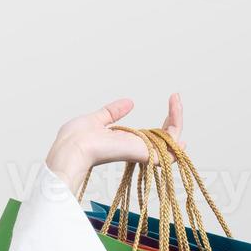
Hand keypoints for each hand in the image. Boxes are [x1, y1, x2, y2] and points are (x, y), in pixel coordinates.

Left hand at [43, 93, 184, 194]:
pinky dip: (176, 127)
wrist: (73, 148)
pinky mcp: (145, 153)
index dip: (164, 120)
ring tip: (177, 100)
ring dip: (178, 118)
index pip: (153, 134)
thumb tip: (129, 102)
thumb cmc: (76, 139)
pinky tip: (176, 111)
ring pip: (172, 139)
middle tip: (175, 97)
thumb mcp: (97, 119)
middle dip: (175, 116)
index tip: (170, 100)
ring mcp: (142, 152)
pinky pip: (170, 144)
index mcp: (125, 142)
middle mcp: (136, 148)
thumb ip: (113, 112)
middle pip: (166, 137)